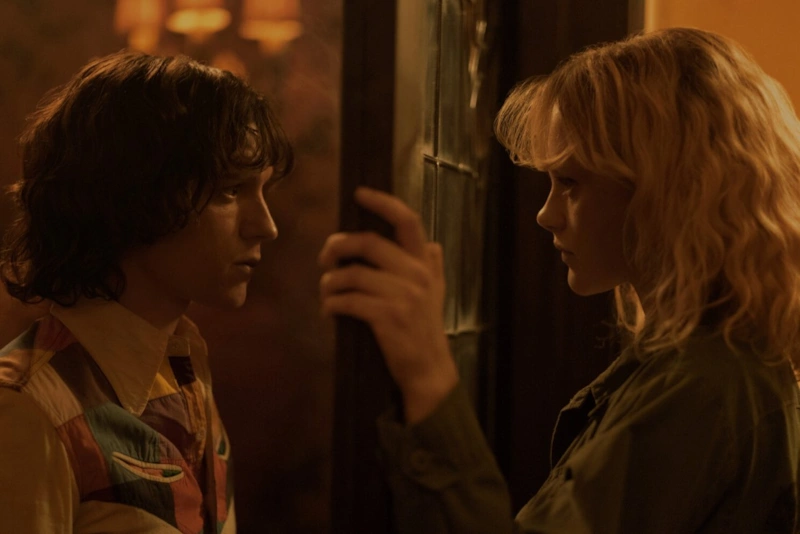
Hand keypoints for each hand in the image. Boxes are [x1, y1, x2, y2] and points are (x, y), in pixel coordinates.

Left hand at [318, 187, 458, 423]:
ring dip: (329, 282)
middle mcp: (417, 274)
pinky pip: (346, 299)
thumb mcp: (437, 294)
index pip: (407, 221)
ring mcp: (402, 296)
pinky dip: (331, 304)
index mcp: (425, 264)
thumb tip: (431, 244)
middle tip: (325, 258)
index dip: (382, 202)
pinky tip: (329, 311)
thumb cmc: (425, 332)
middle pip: (368, 242)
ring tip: (326, 293)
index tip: (359, 194)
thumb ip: (433, 267)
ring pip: (351, 273)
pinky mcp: (386, 317)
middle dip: (338, 246)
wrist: (429, 372)